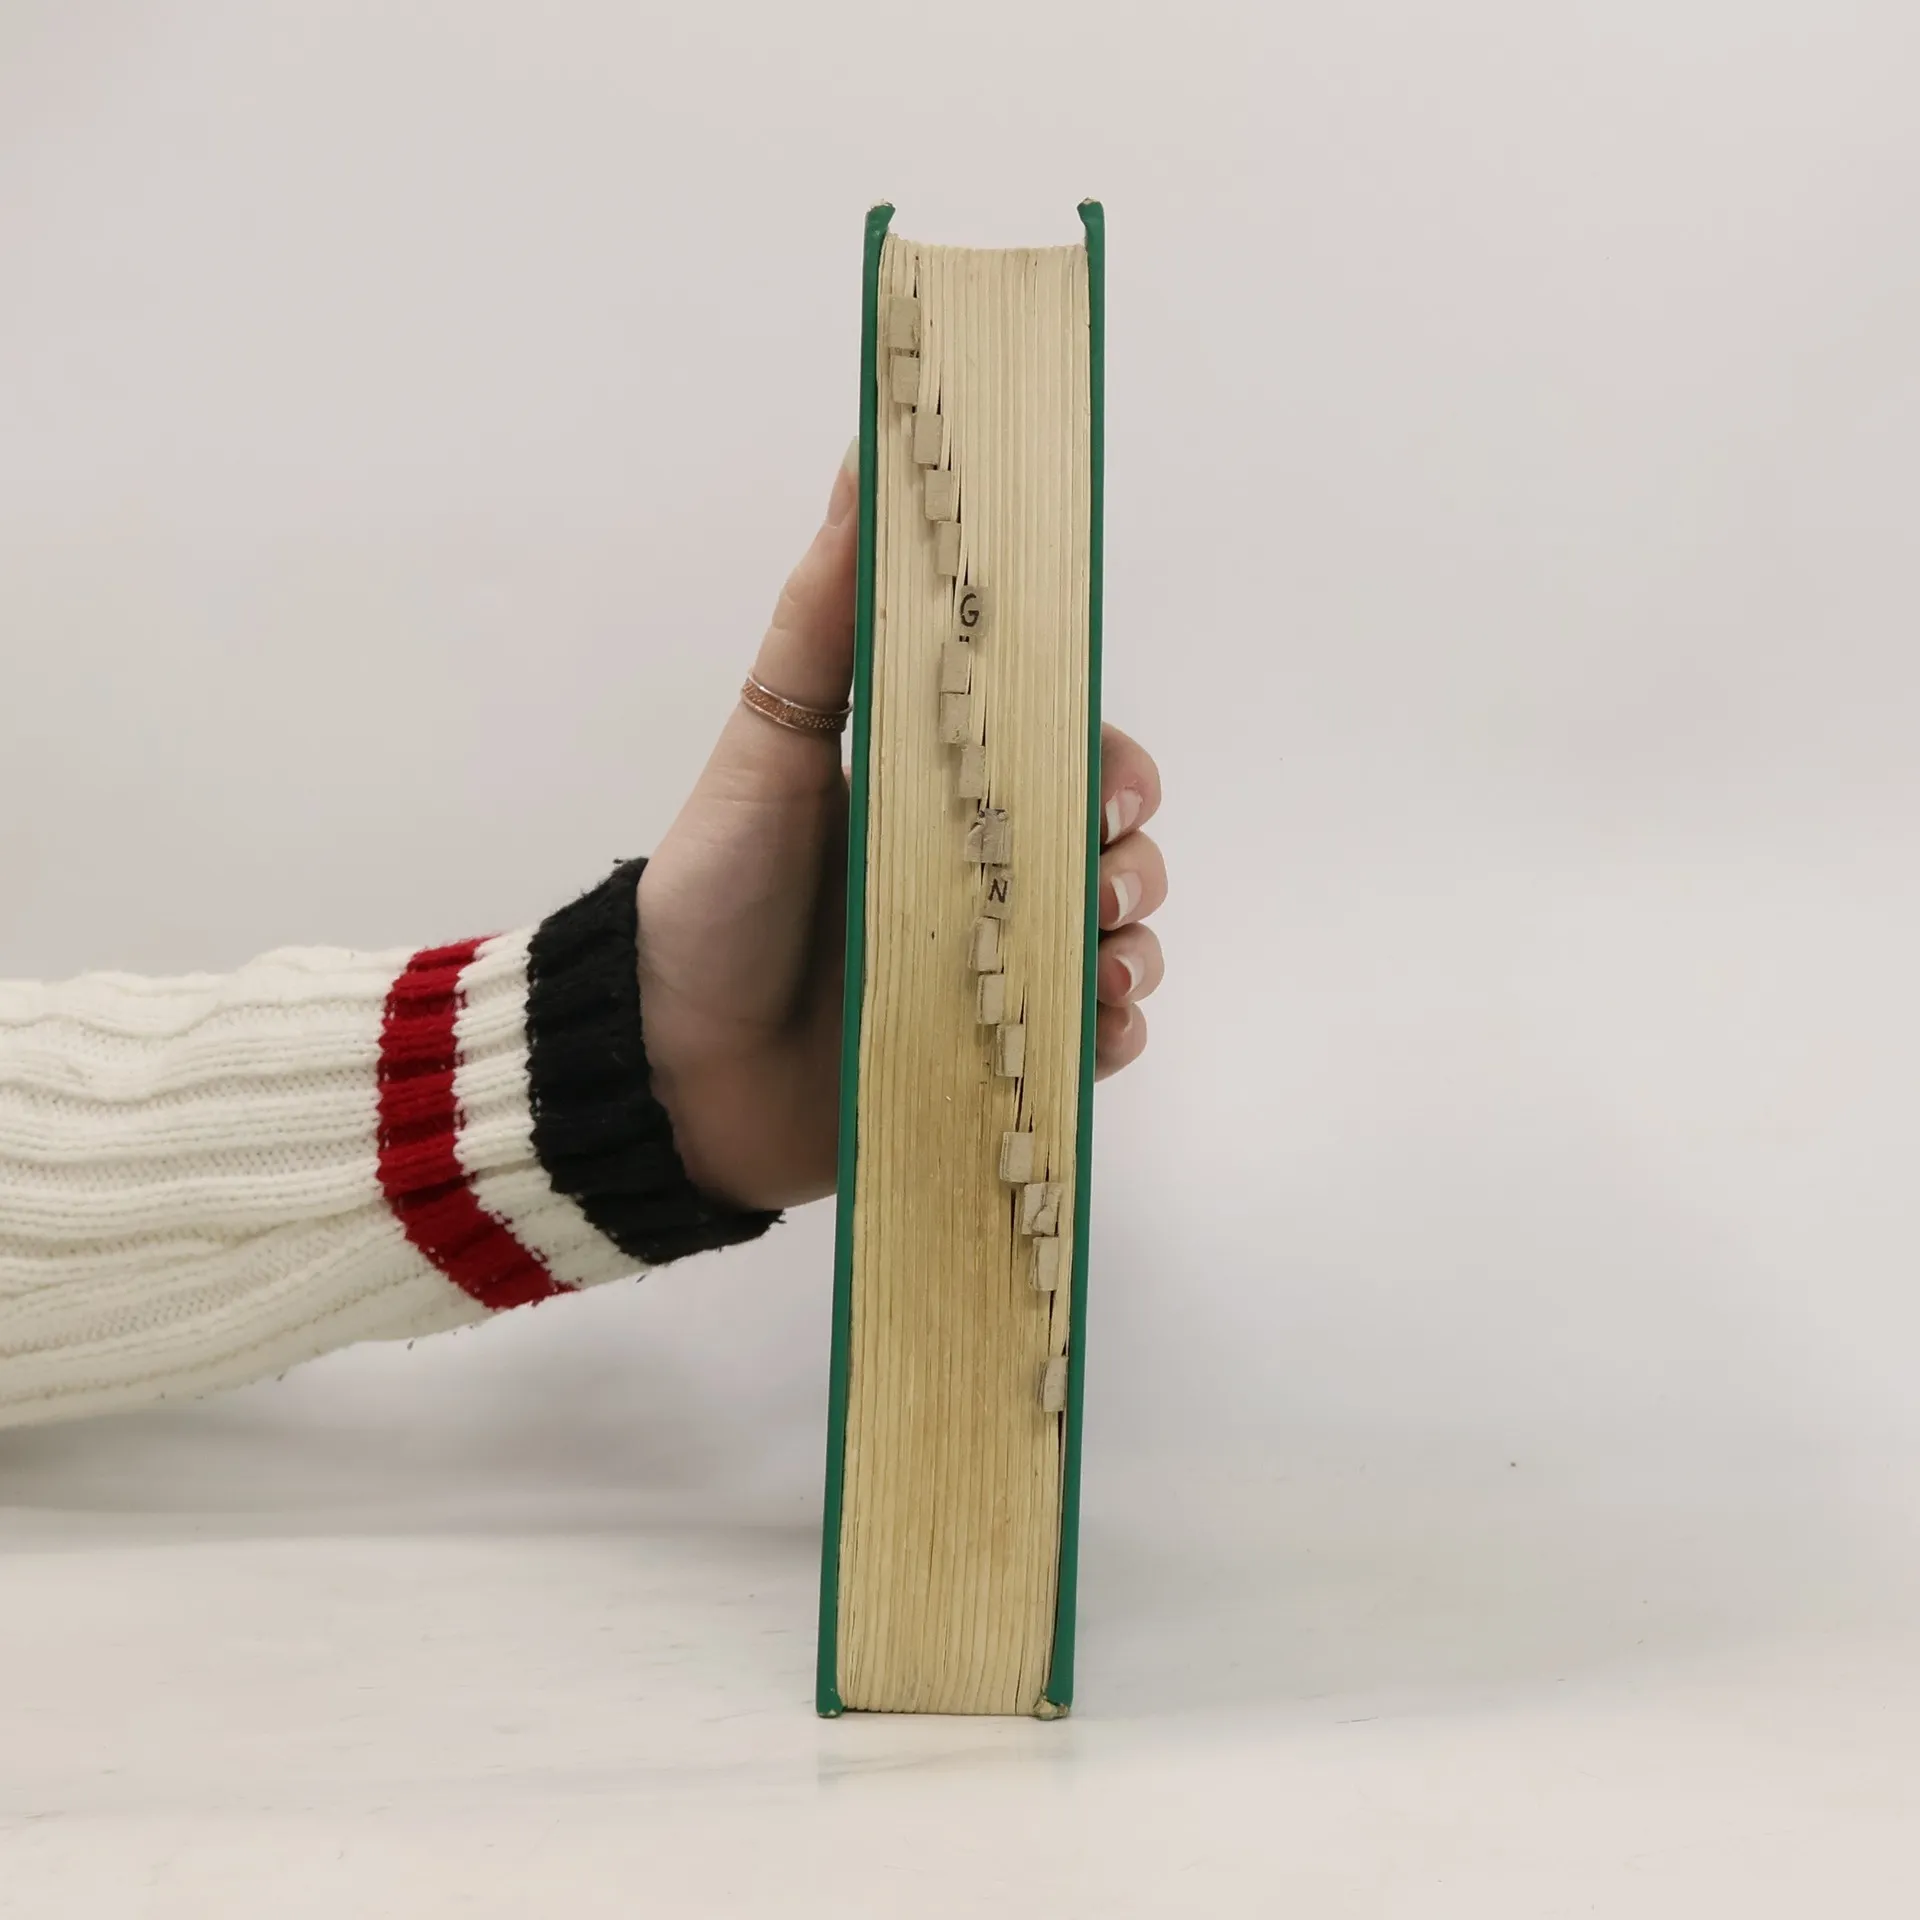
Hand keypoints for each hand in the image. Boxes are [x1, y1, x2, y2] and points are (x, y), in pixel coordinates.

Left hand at [636, 446, 1166, 1212]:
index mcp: (940, 798)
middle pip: (1112, 851)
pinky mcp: (994, 1059)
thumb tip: (864, 456)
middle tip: (1099, 882)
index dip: (1109, 766)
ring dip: (1134, 946)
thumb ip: (824, 617)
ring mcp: (993, 970)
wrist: (667, 1064)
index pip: (1066, 761)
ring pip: (1122, 943)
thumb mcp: (767, 745)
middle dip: (1134, 860)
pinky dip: (1112, 1030)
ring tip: (1096, 965)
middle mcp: (980, 879)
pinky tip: (1086, 1025)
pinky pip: (1097, 1041)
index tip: (1104, 788)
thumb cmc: (715, 899)